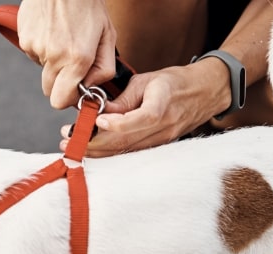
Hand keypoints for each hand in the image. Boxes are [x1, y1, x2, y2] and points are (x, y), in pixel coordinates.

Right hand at [18, 0, 116, 108]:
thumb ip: (104, 68)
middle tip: (71, 64)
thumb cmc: (88, 5)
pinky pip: (33, 54)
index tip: (75, 90)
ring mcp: (36, 47)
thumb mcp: (108, 36)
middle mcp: (54, 56)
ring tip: (62, 38)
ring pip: (42, 71)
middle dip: (60, 84)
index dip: (68, 99)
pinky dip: (42, 47)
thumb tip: (91, 87)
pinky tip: (51, 31)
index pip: (61, 100)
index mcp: (77, 58)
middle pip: (50, 91)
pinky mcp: (24, 38)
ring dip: (52, 63)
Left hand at [59, 58, 232, 155]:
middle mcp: (165, 126)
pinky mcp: (158, 148)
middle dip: (94, 143)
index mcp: (163, 102)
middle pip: (127, 141)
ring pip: (126, 151)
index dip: (118, 123)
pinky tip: (90, 151)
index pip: (143, 118)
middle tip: (68, 139)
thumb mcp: (147, 81)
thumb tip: (98, 112)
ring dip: (97, 152)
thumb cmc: (174, 83)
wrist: (205, 94)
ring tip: (73, 147)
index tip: (96, 121)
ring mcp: (163, 140)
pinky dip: (109, 154)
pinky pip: (131, 154)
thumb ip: (122, 99)